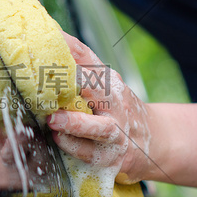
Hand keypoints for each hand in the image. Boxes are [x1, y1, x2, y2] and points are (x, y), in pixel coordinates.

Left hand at [47, 33, 155, 183]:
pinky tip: (58, 140)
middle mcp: (115, 104)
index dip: (66, 49)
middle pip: (98, 89)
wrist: (154, 141)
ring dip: (75, 124)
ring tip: (53, 120)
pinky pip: (91, 154)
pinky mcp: (111, 158)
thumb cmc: (117, 109)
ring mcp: (116, 133)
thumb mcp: (104, 83)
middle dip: (74, 82)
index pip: (87, 59)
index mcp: (109, 82)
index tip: (42, 41)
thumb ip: (79, 65)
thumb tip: (49, 37)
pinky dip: (74, 147)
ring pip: (98, 128)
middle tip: (47, 81)